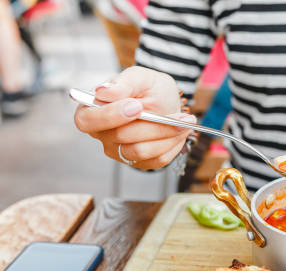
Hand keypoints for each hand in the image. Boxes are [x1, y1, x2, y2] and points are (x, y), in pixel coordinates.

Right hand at [74, 66, 196, 169]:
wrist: (168, 102)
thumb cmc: (150, 88)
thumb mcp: (141, 77)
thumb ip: (124, 83)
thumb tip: (104, 91)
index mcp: (92, 110)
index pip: (87, 120)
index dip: (110, 115)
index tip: (137, 106)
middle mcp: (102, 134)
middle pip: (120, 136)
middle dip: (152, 125)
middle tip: (177, 115)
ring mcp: (119, 151)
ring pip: (140, 151)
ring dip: (166, 135)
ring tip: (184, 120)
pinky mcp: (139, 163)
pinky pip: (157, 160)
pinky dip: (173, 144)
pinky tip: (180, 131)